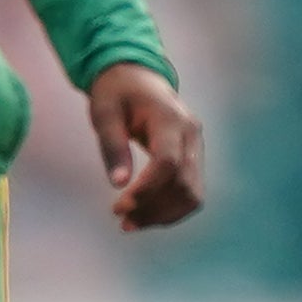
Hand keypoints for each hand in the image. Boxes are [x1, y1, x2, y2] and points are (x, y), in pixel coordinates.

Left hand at [87, 63, 204, 231]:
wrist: (137, 78)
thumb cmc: (116, 93)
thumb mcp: (105, 113)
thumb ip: (113, 146)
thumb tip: (118, 183)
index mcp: (170, 119)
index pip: (167, 163)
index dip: (146, 190)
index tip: (119, 207)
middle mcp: (191, 134)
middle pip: (184, 184)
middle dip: (153, 208)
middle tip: (121, 220)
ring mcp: (197, 147)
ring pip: (192, 194)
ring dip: (164, 215)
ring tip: (131, 223)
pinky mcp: (194, 158)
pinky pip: (191, 192)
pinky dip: (171, 209)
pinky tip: (146, 215)